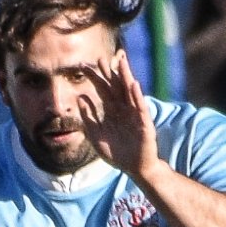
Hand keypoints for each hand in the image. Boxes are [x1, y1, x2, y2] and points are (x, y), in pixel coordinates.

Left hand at [79, 53, 158, 178]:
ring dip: (125, 76)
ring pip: (129, 92)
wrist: (134, 168)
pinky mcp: (144, 123)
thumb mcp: (96, 136)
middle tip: (100, 58)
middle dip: (108, 72)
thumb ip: (89, 118)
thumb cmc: (117, 153)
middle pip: (115, 86)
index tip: (83, 66)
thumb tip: (80, 98)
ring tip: (121, 61)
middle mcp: (123, 109)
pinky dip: (137, 96)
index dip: (94, 77)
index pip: (102, 90)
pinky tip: (133, 84)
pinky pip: (140, 107)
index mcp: (112, 111)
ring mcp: (135, 114)